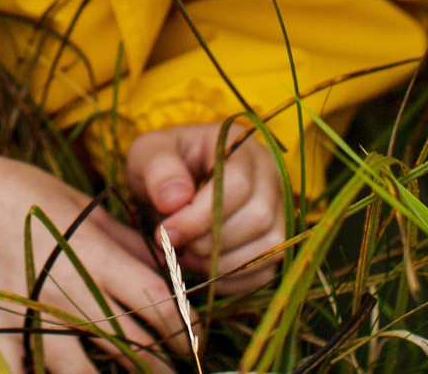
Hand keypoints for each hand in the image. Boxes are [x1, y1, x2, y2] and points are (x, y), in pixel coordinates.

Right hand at [0, 136, 182, 373]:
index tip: (193, 341)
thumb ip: (119, 237)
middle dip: (157, 365)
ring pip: (77, 370)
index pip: (153, 299)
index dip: (181, 327)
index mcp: (89, 252)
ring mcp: (24, 313)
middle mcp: (63, 288)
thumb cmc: (12, 188)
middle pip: (125, 342)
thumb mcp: (74, 202)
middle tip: (173, 373)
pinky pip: (16, 373)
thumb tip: (160, 263)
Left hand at [124, 123, 284, 294]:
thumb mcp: (148, 153)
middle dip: (210, 241)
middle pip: (259, 217)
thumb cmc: (162, 164)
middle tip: (175, 244)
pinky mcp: (276, 242)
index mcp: (240, 145)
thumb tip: (176, 200)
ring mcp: (279, 209)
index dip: (201, 215)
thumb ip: (158, 169)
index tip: (165, 231)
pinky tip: (202, 268)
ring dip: (221, 263)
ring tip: (186, 254)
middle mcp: (270, 175)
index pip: (238, 183)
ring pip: (268, 247)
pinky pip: (266, 271)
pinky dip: (231, 280)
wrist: (174, 183)